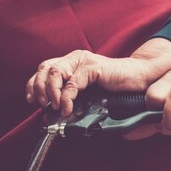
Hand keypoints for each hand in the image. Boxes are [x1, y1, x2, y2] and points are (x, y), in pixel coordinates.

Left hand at [25, 39, 170, 116]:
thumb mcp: (87, 92)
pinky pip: (73, 82)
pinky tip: (67, 108)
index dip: (34, 84)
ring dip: (51, 93)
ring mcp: (85, 61)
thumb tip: (52, 112)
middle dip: (40, 89)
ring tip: (55, 107)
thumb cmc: (114, 88)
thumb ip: (71, 94)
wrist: (138, 80)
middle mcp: (76, 58)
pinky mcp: (94, 67)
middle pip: (46, 68)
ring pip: (55, 72)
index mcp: (72, 62)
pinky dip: (66, 97)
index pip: (44, 68)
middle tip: (44, 105)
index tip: (32, 100)